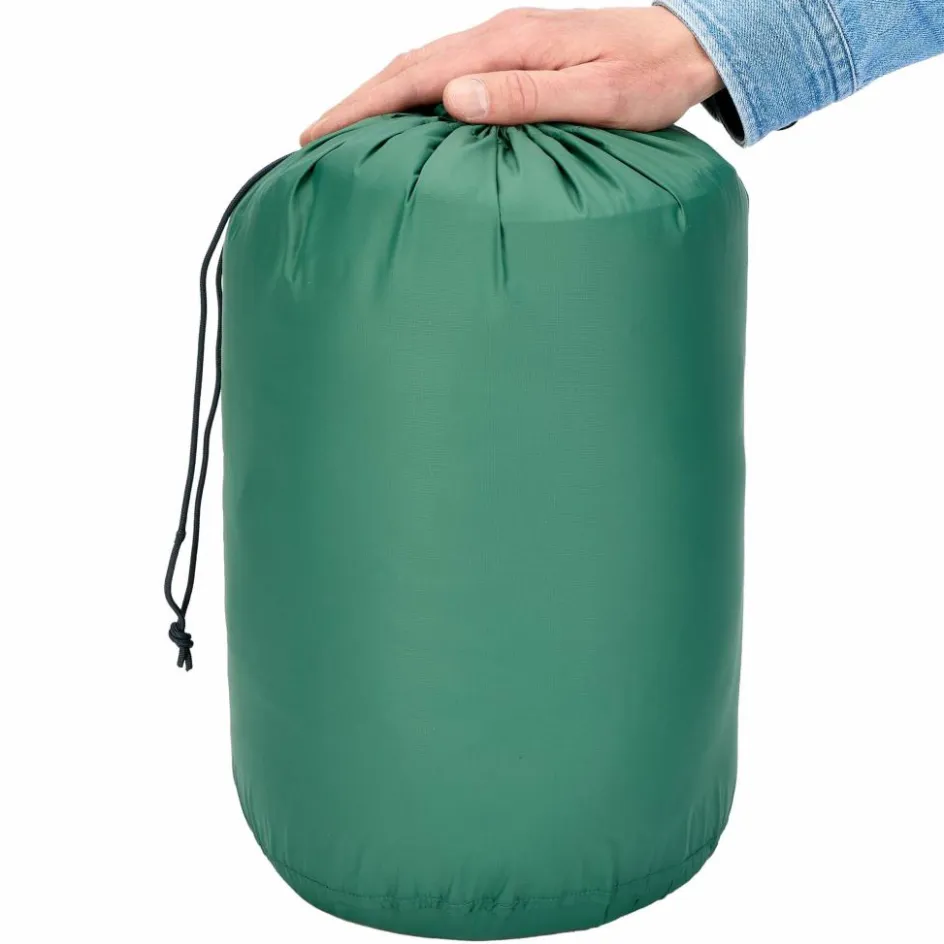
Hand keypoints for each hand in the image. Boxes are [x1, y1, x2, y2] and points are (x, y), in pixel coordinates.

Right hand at [300, 7, 721, 143]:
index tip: (322, 133)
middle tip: (313, 139)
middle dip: (355, 102)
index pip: (416, 75)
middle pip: (406, 66)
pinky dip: (412, 96)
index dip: (363, 104)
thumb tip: (454, 98)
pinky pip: (446, 74)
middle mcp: (496, 37)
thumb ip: (526, 96)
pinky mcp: (513, 57)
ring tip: (345, 134)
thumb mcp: (594, 95)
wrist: (684, 44)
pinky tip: (404, 121)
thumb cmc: (648, 77)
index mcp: (506, 44)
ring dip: (379, 99)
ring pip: (422, 69)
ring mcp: (503, 44)